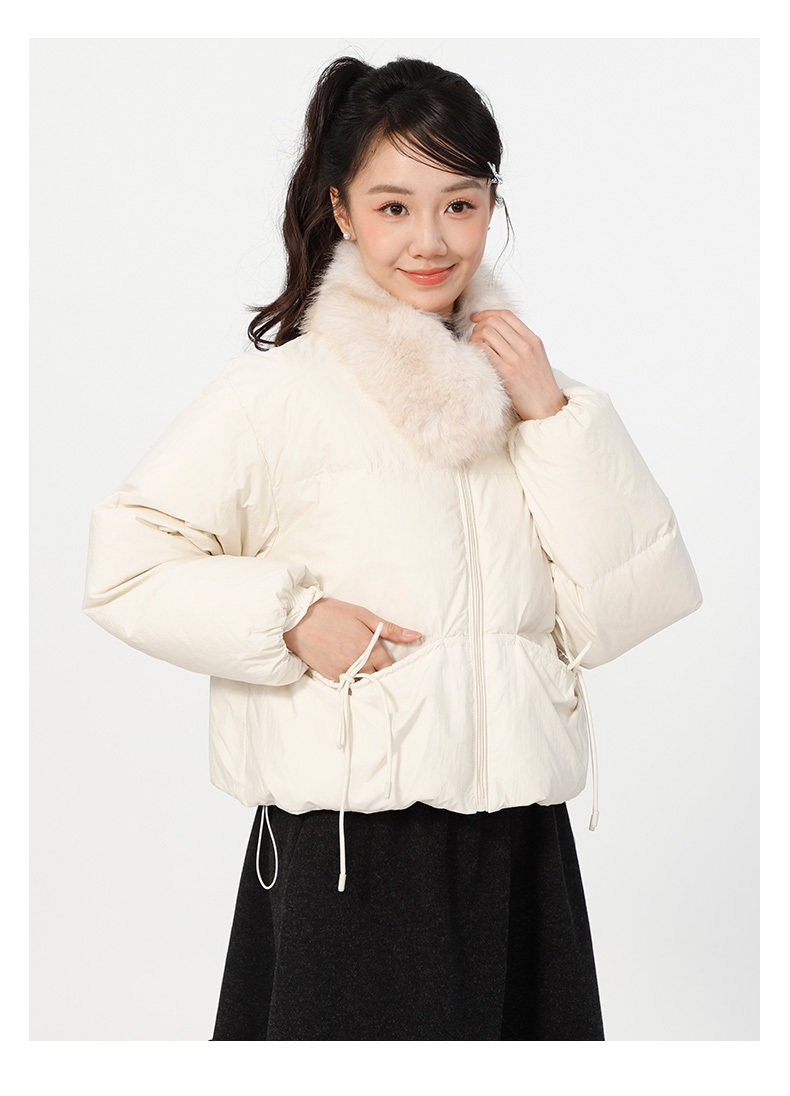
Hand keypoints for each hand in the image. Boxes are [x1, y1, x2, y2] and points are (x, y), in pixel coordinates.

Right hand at [283, 597, 421, 681]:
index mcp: (369, 648)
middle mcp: (358, 664)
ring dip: (366, 675)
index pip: (390, 667)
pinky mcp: (330, 677)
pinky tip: (346, 663)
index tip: (389, 660)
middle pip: (378, 676)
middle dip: (379, 670)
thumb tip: (416, 636)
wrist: (298, 620)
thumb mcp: (363, 615)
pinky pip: (347, 683)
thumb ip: (391, 629)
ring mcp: (343, 672)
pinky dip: (350, 677)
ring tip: (360, 661)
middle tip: (375, 659)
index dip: (392, 665)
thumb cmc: (332, 613)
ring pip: (363, 682)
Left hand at [469, 309, 567, 420]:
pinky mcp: (506, 372)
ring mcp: (516, 358)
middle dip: (478, 326)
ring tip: (474, 348)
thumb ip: (522, 343)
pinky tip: (475, 357)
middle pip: (494, 321)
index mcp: (533, 340)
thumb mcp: (536, 357)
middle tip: (474, 337)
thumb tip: (500, 332)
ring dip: (475, 337)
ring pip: (486, 332)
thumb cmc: (539, 385)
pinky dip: (475, 349)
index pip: (506, 315)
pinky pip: (484, 350)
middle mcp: (525, 345)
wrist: (547, 407)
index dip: (487, 313)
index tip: (476, 318)